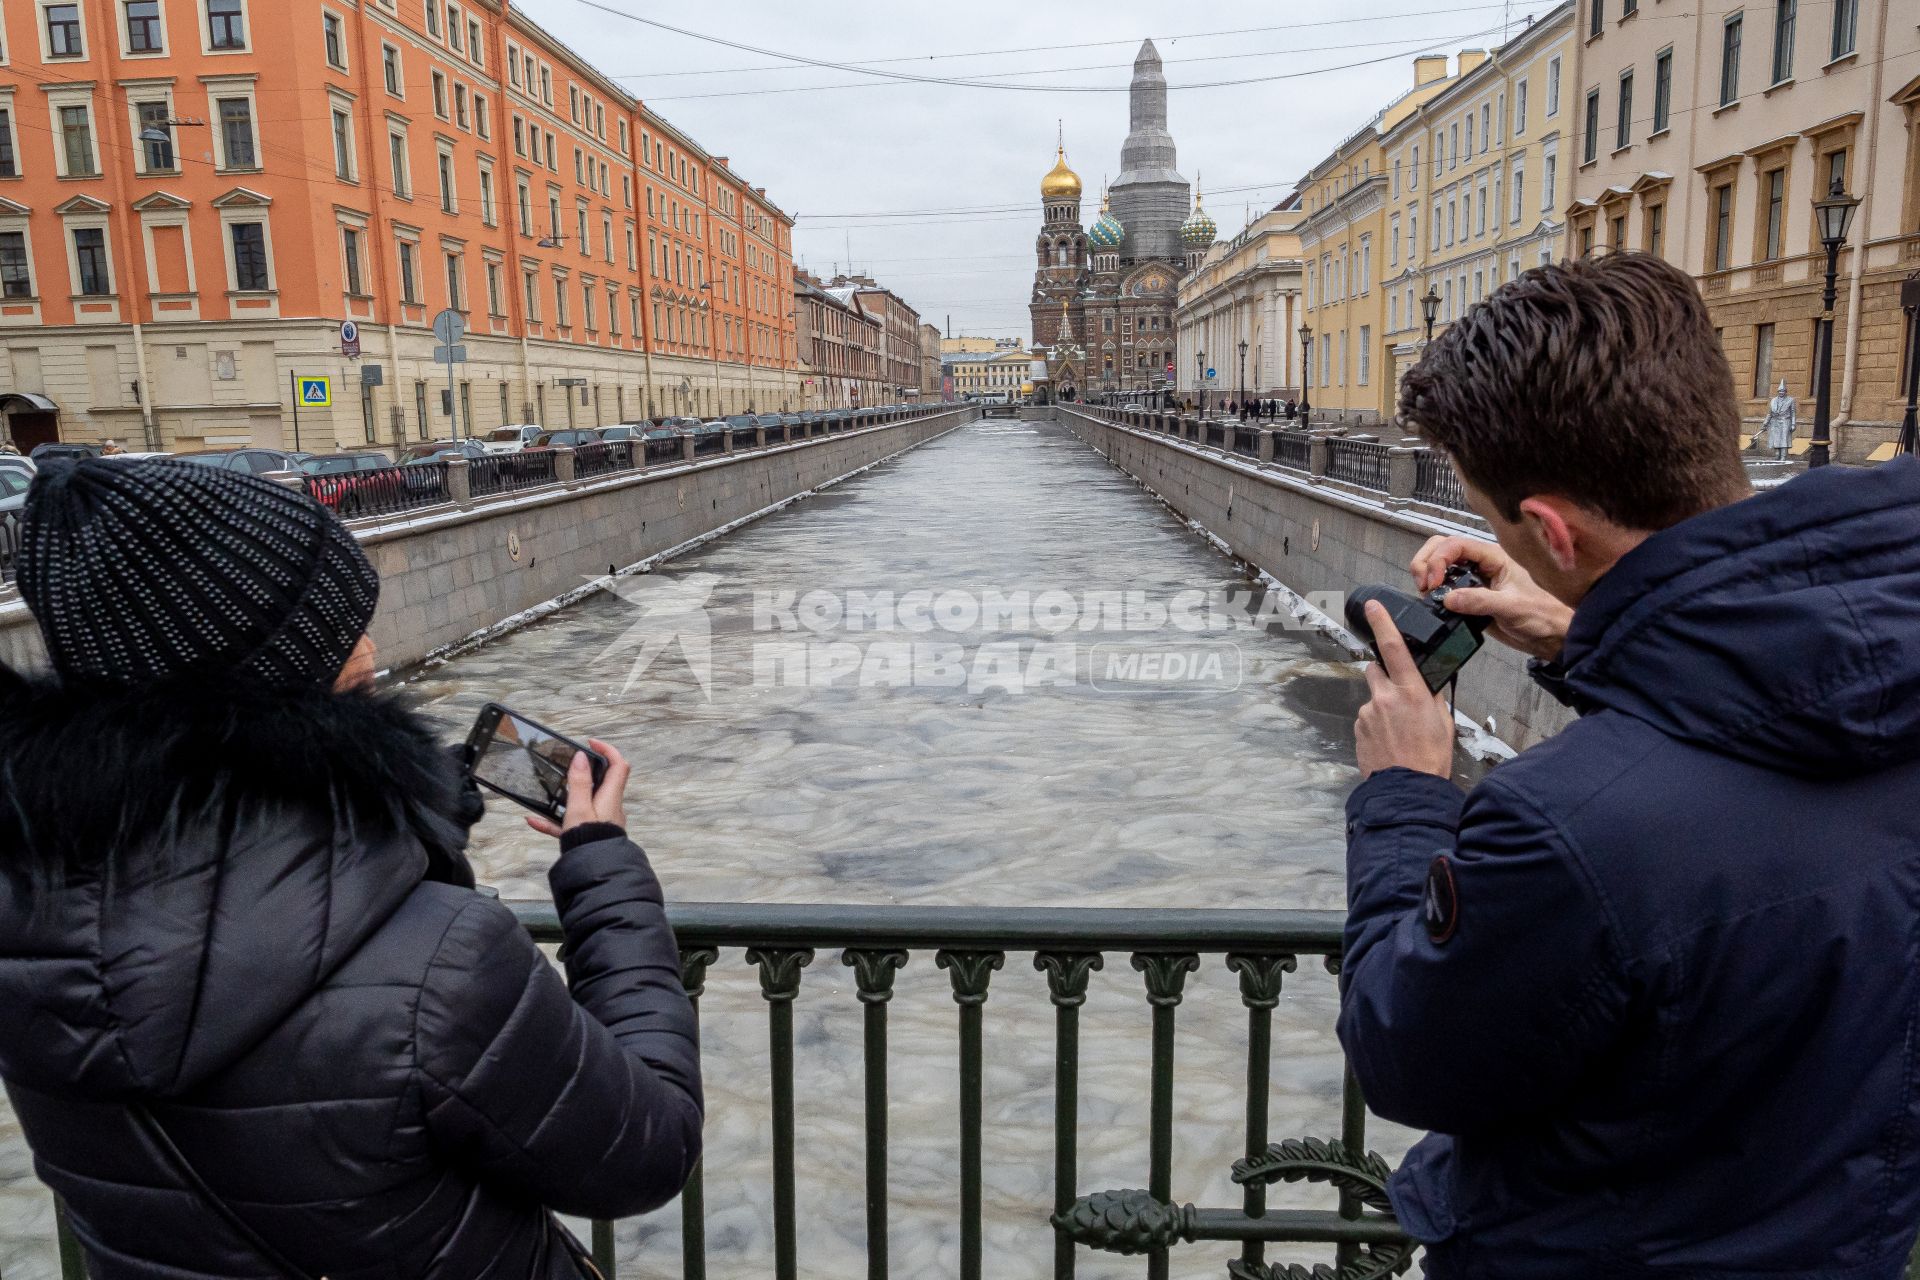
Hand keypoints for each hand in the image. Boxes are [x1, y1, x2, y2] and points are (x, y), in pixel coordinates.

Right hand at [526, 740, 629, 838]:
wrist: (593, 871)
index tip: (591, 743)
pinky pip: (571, 823)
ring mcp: (600, 821)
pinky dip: (555, 821)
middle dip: (585, 773)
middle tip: (568, 766)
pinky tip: (534, 821)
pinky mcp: (589, 834)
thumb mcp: (580, 807)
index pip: (618, 765)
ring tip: (546, 797)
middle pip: (602, 782)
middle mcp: (609, 807)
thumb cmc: (590, 841)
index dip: (608, 749)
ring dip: (565, 798)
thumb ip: (579, 782)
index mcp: (611, 797)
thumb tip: (581, 757)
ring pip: (583, 803)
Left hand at [1355, 601, 1456, 779]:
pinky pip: (1366, 718)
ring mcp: (1367, 713)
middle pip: (1375, 670)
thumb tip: (1425, 686)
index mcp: (1410, 691)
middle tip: (1399, 696)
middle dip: (1385, 676)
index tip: (1375, 607)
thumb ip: (1431, 697)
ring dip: (1382, 707)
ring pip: (1373, 698)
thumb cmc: (1430, 758)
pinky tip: (1389, 741)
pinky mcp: (1358, 728)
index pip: (1393, 648)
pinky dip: (1376, 725)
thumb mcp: (1442, 721)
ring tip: (1398, 732)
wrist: (1407, 789)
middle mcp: (1384, 697)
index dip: (1383, 623)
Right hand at [1410, 535, 1572, 662]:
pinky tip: (1433, 605)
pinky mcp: (1469, 598)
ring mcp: (1473, 580)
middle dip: (1426, 562)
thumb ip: (1480, 601)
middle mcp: (1480, 564)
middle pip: (1442, 547)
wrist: (1552, 637)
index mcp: (1493, 556)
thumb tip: (1447, 599)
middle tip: (1423, 586)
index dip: (1438, 559)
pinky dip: (1433, 593)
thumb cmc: (1542, 616)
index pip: (1456, 545)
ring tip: (1426, 595)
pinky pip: (1444, 589)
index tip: (1432, 583)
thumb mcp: (1512, 607)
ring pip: (1440, 566)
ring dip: (1426, 575)